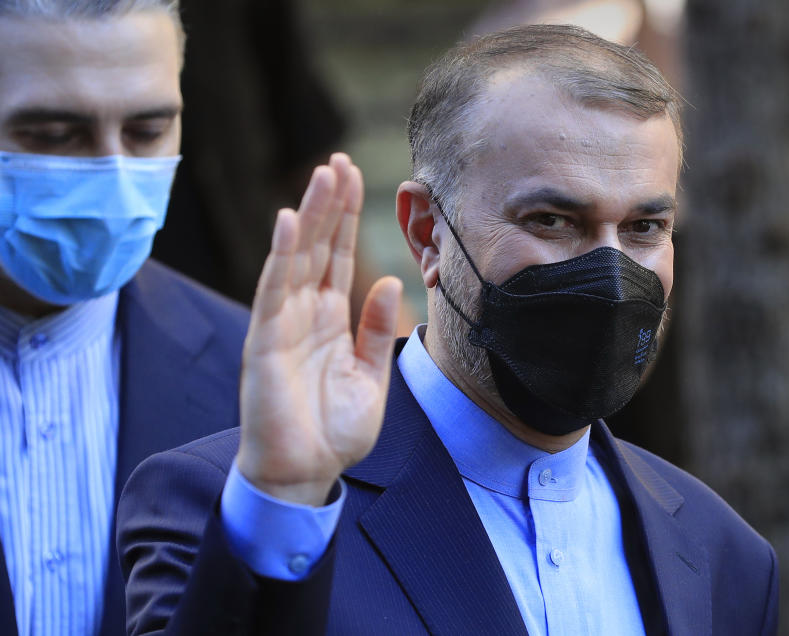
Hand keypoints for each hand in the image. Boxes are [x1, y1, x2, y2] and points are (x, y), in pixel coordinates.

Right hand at [236, 153, 401, 505]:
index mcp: (331, 320)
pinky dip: (282, 256)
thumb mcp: (370, 377)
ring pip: (297, 258)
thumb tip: (387, 282)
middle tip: (339, 161)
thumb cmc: (334, 431)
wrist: (306, 474)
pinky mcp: (265, 342)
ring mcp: (282, 324)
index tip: (357, 178)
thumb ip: (375, 329)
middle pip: (319, 247)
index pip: (339, 257)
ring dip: (310, 216)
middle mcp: (305, 313)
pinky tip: (290, 222)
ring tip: (323, 175)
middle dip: (330, 204)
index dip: (347, 219)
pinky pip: (274, 291)